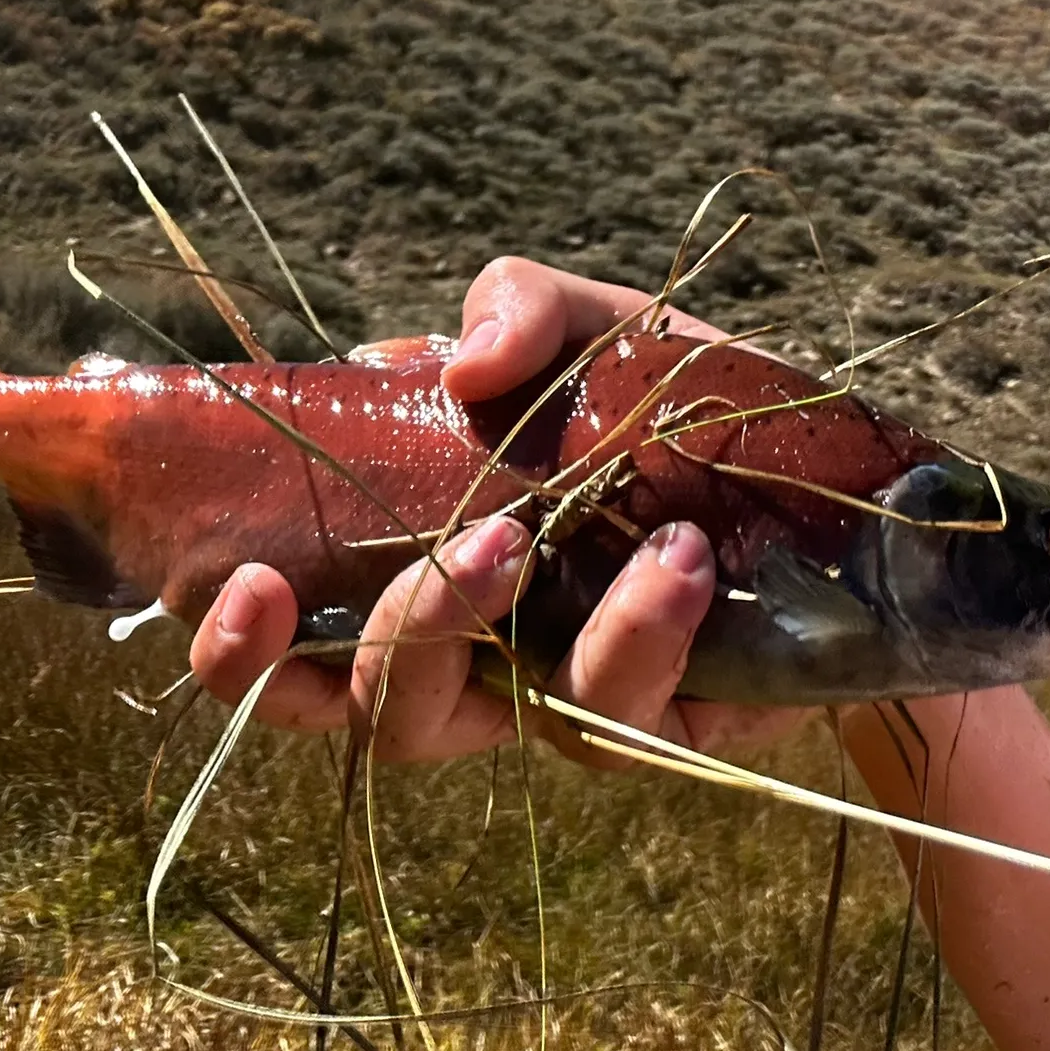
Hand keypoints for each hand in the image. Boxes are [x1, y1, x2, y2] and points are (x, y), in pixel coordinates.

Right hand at [190, 257, 808, 762]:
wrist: (808, 464)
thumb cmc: (659, 404)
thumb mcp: (584, 329)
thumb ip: (517, 314)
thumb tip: (463, 367)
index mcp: (410, 588)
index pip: (292, 663)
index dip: (241, 659)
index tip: (244, 585)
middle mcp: (475, 670)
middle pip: (389, 720)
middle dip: (410, 639)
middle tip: (482, 543)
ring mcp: (563, 703)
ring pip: (527, 736)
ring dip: (540, 642)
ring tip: (580, 540)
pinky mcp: (661, 726)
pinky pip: (626, 719)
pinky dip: (643, 637)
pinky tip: (681, 560)